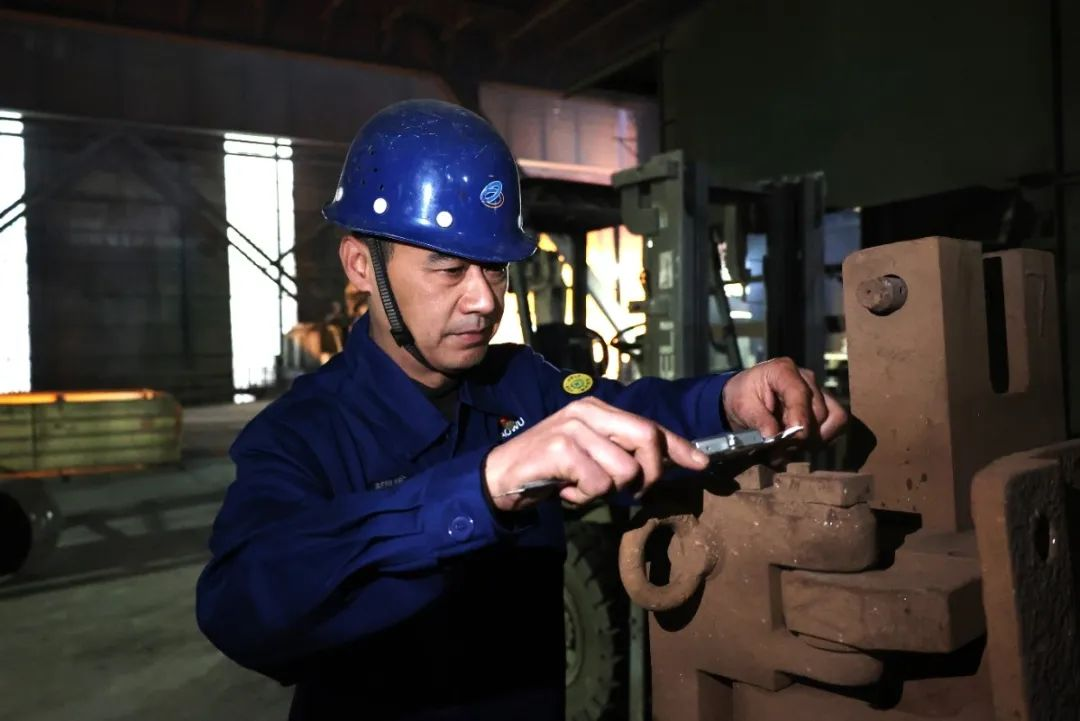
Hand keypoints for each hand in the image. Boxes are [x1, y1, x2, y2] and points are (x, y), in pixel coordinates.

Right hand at [483, 397, 709, 510]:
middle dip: (648, 475)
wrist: (500, 477)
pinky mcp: (561, 448)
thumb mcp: (592, 457)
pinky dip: (584, 498)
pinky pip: (599, 485)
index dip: (679, 446)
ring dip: (607, 492)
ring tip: (582, 488)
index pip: (650, 426)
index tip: (701, 463)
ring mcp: (573, 428)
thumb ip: (624, 455)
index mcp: (598, 409)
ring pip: (625, 471)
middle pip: (648, 439)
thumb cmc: (551, 469)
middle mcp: (587, 411)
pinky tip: (567, 491)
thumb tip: (671, 464)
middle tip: (627, 491)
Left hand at [721, 358, 846, 442]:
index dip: (800, 419)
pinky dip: (822, 438)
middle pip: (818, 412)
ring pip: (834, 419)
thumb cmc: (743, 397)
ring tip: (790, 447)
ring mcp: (819, 390)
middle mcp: (807, 378)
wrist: (746, 396)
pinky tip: (802, 443)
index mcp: (783, 371)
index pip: (801, 394)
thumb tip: (773, 436)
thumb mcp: (742, 406)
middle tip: (779, 451)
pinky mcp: (826, 404)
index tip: (794, 439)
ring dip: (814, 439)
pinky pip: (837, 424)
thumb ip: (758, 420)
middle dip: (801, 436)